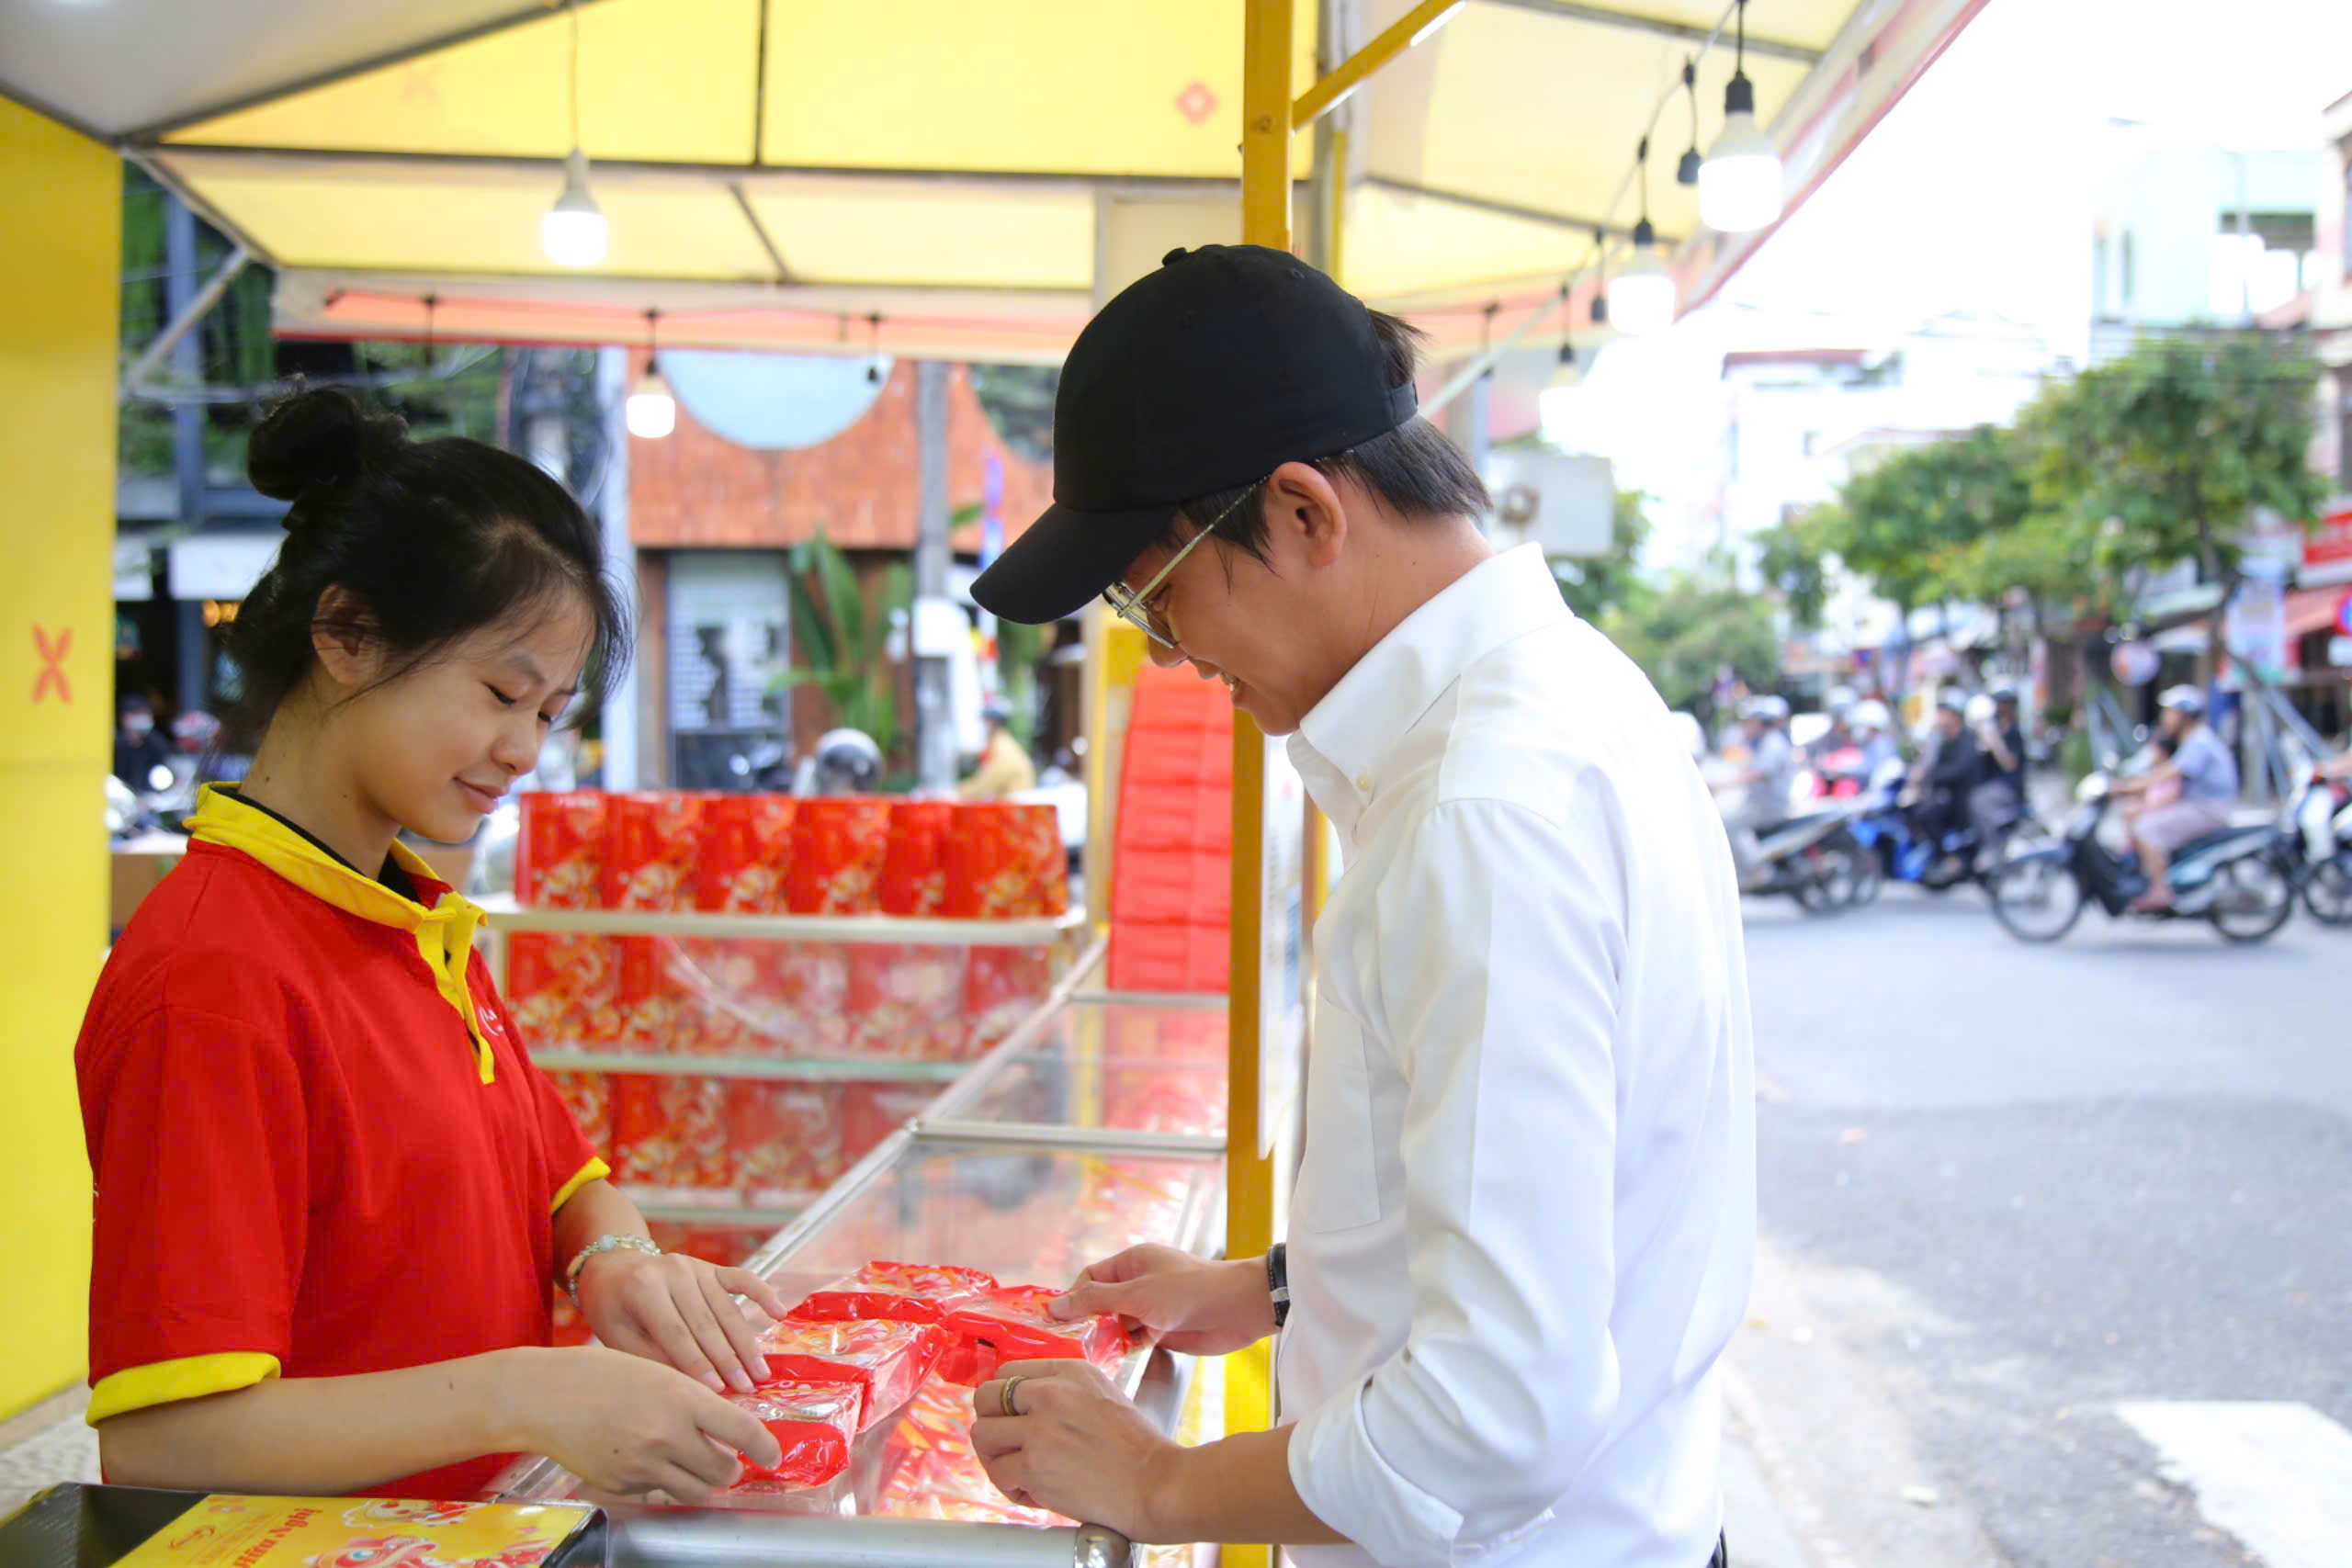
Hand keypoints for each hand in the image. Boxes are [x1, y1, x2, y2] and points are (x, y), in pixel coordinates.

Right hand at [508, 1346, 782, 1504]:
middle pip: (723, 1470)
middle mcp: (667, 1436)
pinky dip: (663, 1483)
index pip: (743, 1432)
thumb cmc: (600, 1374)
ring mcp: (643, 1466)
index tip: (773, 1454)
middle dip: (731, 1467)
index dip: (766, 1447)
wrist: (545, 1397)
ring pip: (696, 1491)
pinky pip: (658, 1493)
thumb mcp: (657, 1373)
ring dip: (704, 1481)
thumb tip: (723, 1426)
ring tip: (696, 1466)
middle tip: (727, 1459)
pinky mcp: (622, 1486)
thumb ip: (692, 1400)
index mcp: (682, 1399)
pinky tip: (650, 1461)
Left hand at [576, 1249, 790, 1394]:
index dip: (697, 1363)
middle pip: (706, 1323)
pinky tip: (780, 1314)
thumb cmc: (613, 1310)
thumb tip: (691, 1387)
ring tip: (760, 1371)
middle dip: (728, 1359)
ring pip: (727, 1309)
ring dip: (746, 1343)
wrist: (613, 1268)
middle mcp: (674, 1271)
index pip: (676, 1333)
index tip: (717, 1391)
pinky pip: (742, 1280)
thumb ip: (652, 1357)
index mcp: (644, 1288)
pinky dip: (763, 1295)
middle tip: (747, 1388)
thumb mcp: (618, 1337)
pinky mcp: (711, 1267)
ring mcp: (696, 1266)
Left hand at [971, 1360, 1180, 1538]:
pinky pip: (998, 1473)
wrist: (1155, 1484)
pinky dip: (1010, 1487)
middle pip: (985, 1397)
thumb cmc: (1138, 1448)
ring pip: (982, 1434)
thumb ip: (1065, 1391)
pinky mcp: (1034, 1465)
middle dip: (990, 1422)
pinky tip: (1030, 1490)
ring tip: (1015, 1468)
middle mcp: (1051, 1393)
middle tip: (1005, 1442)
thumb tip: (1026, 1403)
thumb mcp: (1103, 1395)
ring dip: (995, 1455)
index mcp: (1070, 1371)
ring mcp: (1040, 1428)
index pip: (1008, 1372)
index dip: (1003, 1399)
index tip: (1008, 1415)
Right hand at [1050, 1245, 1273, 1355]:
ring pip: (1118, 1323)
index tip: (1058, 1322)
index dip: (1073, 1298)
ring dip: (1108, 1337)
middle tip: (1071, 1344)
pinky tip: (1121, 1357)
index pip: (1090, 1278)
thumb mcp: (1136, 1294)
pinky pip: (1136, 1338)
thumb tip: (1054, 1306)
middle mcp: (1139, 1282)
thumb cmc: (1189, 1291)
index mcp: (1131, 1262)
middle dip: (1089, 1321)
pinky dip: (1128, 1347)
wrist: (1238, 1309)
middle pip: (1102, 1302)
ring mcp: (1151, 1307)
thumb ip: (1095, 1301)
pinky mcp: (1163, 1328)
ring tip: (1094, 1354)